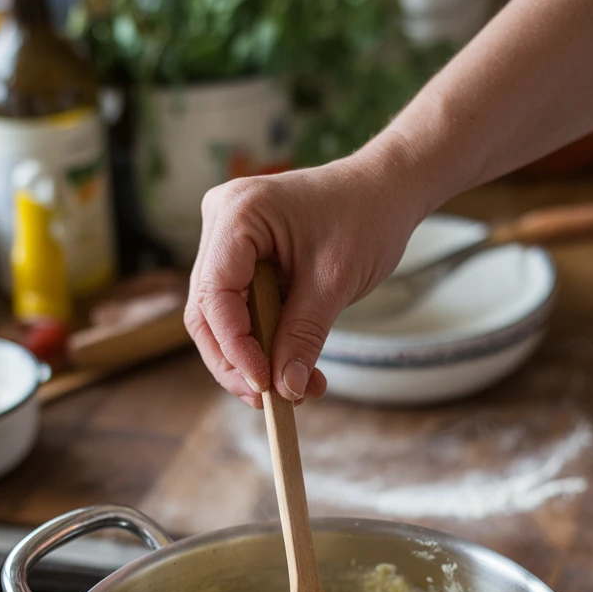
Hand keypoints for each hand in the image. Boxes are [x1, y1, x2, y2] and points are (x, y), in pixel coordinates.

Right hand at [184, 143, 422, 406]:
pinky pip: (242, 313)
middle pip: (207, 312)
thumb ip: (305, 335)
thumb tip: (286, 389)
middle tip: (270, 400)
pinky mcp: (242, 261)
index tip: (265, 384)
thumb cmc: (365, 217)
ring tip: (294, 391)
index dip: (235, 346)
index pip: (215, 295)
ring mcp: (227, 242)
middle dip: (237, 363)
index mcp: (238, 214)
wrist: (385, 191)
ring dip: (253, 361)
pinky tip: (296, 371)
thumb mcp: (336, 281)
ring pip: (221, 320)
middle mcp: (220, 224)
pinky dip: (265, 346)